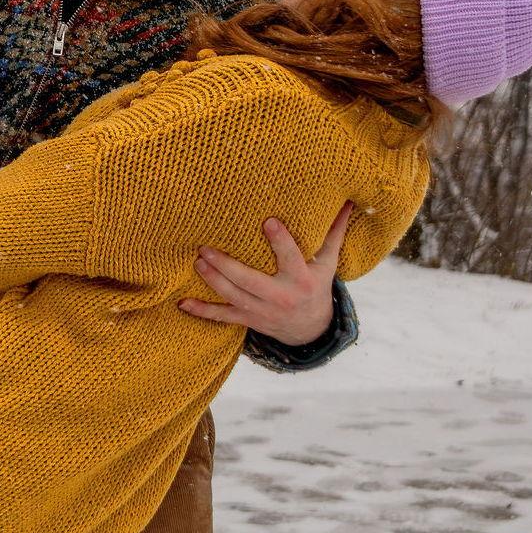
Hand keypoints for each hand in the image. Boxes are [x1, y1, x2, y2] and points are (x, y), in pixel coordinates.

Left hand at [179, 203, 352, 345]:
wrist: (310, 330)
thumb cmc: (316, 286)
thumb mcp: (327, 262)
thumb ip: (333, 232)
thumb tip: (349, 202)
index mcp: (301, 279)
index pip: (291, 258)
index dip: (281, 241)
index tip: (268, 221)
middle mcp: (280, 297)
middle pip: (250, 281)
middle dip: (227, 265)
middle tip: (206, 248)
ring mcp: (261, 311)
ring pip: (233, 296)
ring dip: (212, 280)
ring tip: (198, 261)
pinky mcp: (248, 319)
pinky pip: (222, 317)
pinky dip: (202, 311)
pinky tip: (182, 303)